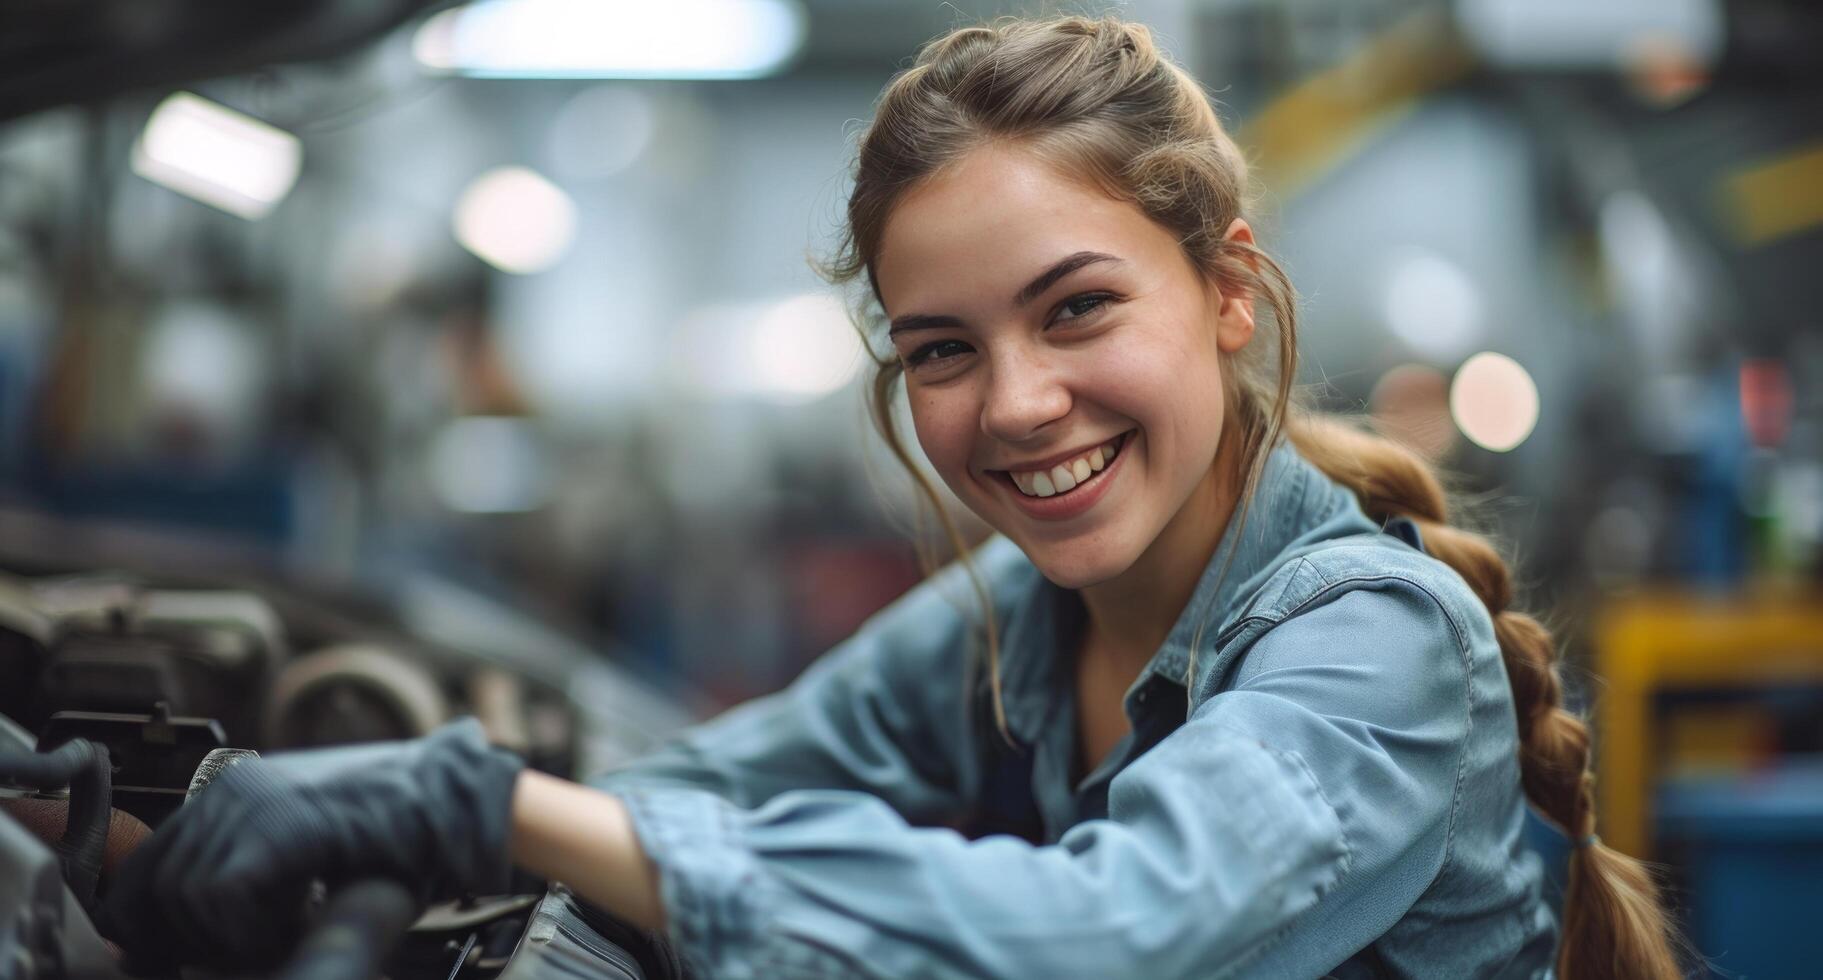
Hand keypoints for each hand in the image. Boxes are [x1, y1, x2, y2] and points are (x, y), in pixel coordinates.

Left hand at [99, 718, 524, 972]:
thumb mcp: (304, 850)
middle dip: (192, 937)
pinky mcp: (283, 823)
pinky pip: (226, 895)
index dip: (156, 926)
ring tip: (288, 931)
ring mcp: (255, 801)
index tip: (189, 957)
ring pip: (186, 895)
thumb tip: (176, 938)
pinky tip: (299, 922)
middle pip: (155, 886)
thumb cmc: (395, 837)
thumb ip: (246, 876)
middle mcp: (232, 788)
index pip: (146, 869)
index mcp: (232, 792)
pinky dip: (254, 927)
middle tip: (256, 946)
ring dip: (231, 934)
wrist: (460, 805)